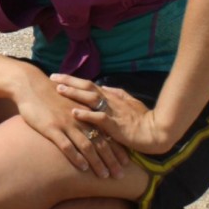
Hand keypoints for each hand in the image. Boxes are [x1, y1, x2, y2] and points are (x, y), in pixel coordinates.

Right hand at [11, 66, 128, 178]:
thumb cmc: (49, 93)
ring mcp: (66, 123)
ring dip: (97, 162)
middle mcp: (80, 118)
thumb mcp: (70, 100)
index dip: (117, 147)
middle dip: (112, 159)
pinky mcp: (52, 127)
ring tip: (104, 176)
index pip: (107, 132)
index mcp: (86, 112)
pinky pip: (67, 145)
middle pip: (101, 141)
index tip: (126, 161)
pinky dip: (76, 157)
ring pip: (87, 145)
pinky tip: (83, 168)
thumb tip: (89, 124)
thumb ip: (81, 112)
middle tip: (120, 174)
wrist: (30, 85)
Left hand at [50, 74, 174, 155]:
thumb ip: (116, 95)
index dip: (73, 80)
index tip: (58, 76)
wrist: (156, 131)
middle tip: (52, 77)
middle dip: (69, 82)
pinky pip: (98, 118)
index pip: (89, 85)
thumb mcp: (129, 103)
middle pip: (87, 87)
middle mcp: (111, 101)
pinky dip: (85, 114)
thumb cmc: (143, 119)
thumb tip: (104, 87)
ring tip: (59, 89)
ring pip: (90, 98)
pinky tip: (73, 112)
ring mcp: (113, 111)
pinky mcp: (115, 125)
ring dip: (74, 93)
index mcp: (112, 96)